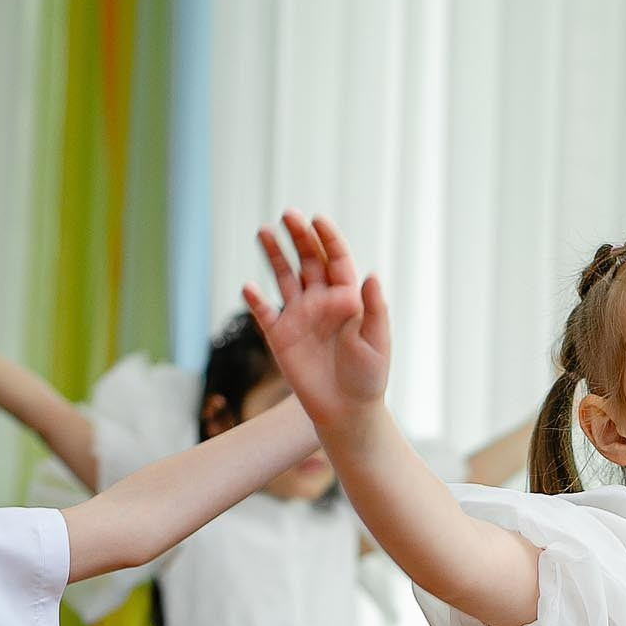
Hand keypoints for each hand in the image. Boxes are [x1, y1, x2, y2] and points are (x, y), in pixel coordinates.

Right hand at [242, 212, 390, 434]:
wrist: (347, 410)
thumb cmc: (368, 376)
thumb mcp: (377, 341)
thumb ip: (374, 308)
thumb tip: (371, 274)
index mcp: (347, 297)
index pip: (336, 259)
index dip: (327, 238)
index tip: (317, 220)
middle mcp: (321, 301)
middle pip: (308, 260)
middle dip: (298, 237)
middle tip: (288, 215)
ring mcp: (299, 316)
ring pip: (284, 277)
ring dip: (274, 255)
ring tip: (263, 232)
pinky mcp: (280, 336)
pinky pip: (263, 313)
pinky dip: (255, 300)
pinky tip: (249, 287)